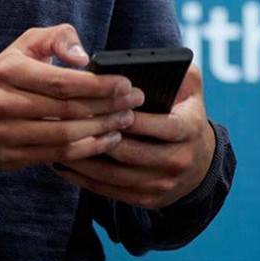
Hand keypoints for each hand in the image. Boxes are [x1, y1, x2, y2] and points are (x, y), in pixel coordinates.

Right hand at [0, 25, 139, 172]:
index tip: (126, 83)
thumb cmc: (8, 72)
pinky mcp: (9, 158)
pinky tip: (107, 139)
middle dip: (107, 107)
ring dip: (102, 130)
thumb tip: (84, 58)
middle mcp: (2, 104)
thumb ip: (59, 38)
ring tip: (125, 120)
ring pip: (64, 136)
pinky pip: (57, 156)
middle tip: (134, 102)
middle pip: (67, 110)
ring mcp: (4, 135)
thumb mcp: (28, 43)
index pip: (62, 82)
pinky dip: (87, 149)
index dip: (98, 85)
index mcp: (8, 71)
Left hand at [54, 66, 216, 209]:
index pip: (156, 124)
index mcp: (189, 129)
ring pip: (114, 174)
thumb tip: (152, 61)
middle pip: (128, 152)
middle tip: (67, 122)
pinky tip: (64, 164)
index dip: (126, 116)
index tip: (99, 103)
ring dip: (84, 160)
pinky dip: (84, 178)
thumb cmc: (186, 115)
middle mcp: (178, 160)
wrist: (200, 164)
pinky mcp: (147, 199)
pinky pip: (109, 191)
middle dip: (97, 136)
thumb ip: (179, 68)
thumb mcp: (192, 88)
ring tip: (59, 142)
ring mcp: (162, 184)